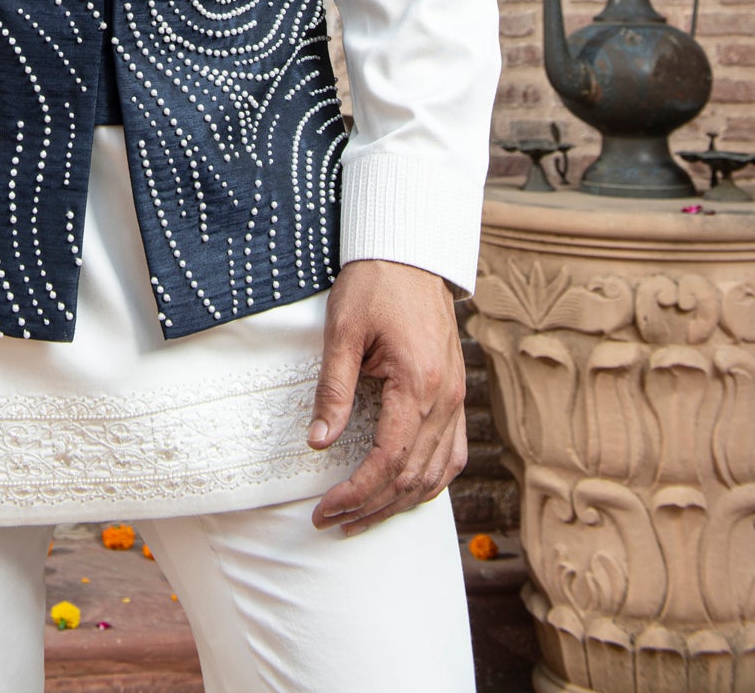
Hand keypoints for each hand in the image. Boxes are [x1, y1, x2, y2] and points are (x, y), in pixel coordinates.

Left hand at [306, 257, 466, 535]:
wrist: (410, 253)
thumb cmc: (374, 284)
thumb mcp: (342, 331)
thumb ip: (333, 389)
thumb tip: (319, 442)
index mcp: (417, 384)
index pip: (389, 460)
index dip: (357, 492)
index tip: (326, 509)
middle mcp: (445, 398)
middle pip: (413, 476)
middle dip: (371, 506)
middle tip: (332, 521)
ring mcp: (455, 398)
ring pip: (437, 473)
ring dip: (400, 502)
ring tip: (362, 517)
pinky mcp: (454, 393)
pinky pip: (453, 453)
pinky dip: (430, 480)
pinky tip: (406, 491)